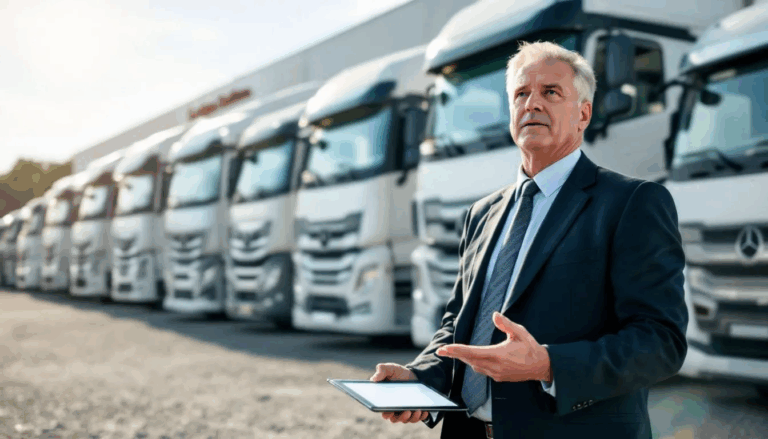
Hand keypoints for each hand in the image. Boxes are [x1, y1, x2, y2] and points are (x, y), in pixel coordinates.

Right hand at [369, 363, 429, 423]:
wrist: (413, 375)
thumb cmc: (398, 373)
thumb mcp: (391, 368)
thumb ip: (382, 370)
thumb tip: (374, 379)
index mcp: (385, 401)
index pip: (383, 412)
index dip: (386, 413)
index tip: (390, 411)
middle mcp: (394, 409)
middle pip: (395, 419)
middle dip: (401, 417)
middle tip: (406, 411)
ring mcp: (404, 411)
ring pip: (407, 419)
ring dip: (412, 417)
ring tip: (418, 409)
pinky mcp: (415, 411)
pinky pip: (417, 418)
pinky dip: (421, 416)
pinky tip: (424, 410)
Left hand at [436, 312, 551, 382]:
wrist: (541, 366)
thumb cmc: (530, 348)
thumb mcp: (520, 332)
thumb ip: (506, 324)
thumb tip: (494, 314)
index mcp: (498, 354)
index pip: (471, 352)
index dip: (456, 350)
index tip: (444, 349)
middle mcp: (495, 366)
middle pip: (469, 360)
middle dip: (455, 354)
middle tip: (442, 350)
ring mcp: (496, 374)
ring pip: (474, 366)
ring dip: (464, 359)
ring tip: (454, 352)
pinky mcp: (498, 377)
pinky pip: (482, 370)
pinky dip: (474, 363)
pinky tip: (473, 358)